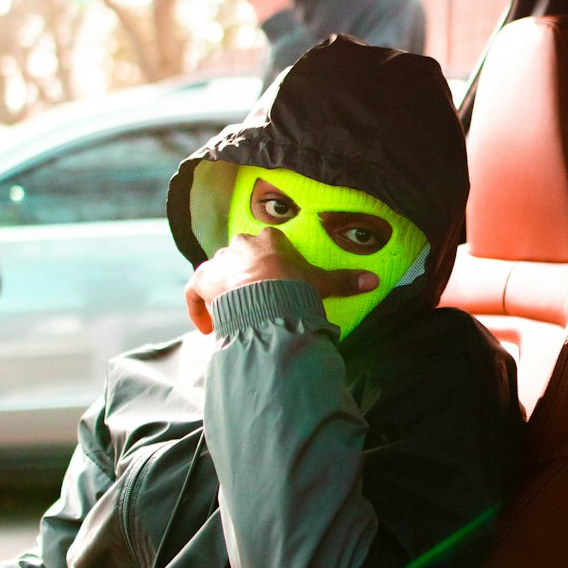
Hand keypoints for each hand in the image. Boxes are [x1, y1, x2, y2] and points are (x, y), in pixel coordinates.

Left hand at [185, 227, 377, 333]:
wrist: (266, 296)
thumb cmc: (294, 287)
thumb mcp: (320, 282)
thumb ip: (343, 281)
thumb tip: (374, 280)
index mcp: (268, 240)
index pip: (265, 247)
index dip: (267, 266)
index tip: (270, 285)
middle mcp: (241, 245)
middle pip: (239, 258)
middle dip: (242, 277)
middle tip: (250, 301)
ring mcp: (219, 261)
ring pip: (216, 274)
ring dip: (220, 294)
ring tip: (230, 317)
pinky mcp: (202, 279)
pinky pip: (193, 291)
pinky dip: (197, 309)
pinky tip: (205, 327)